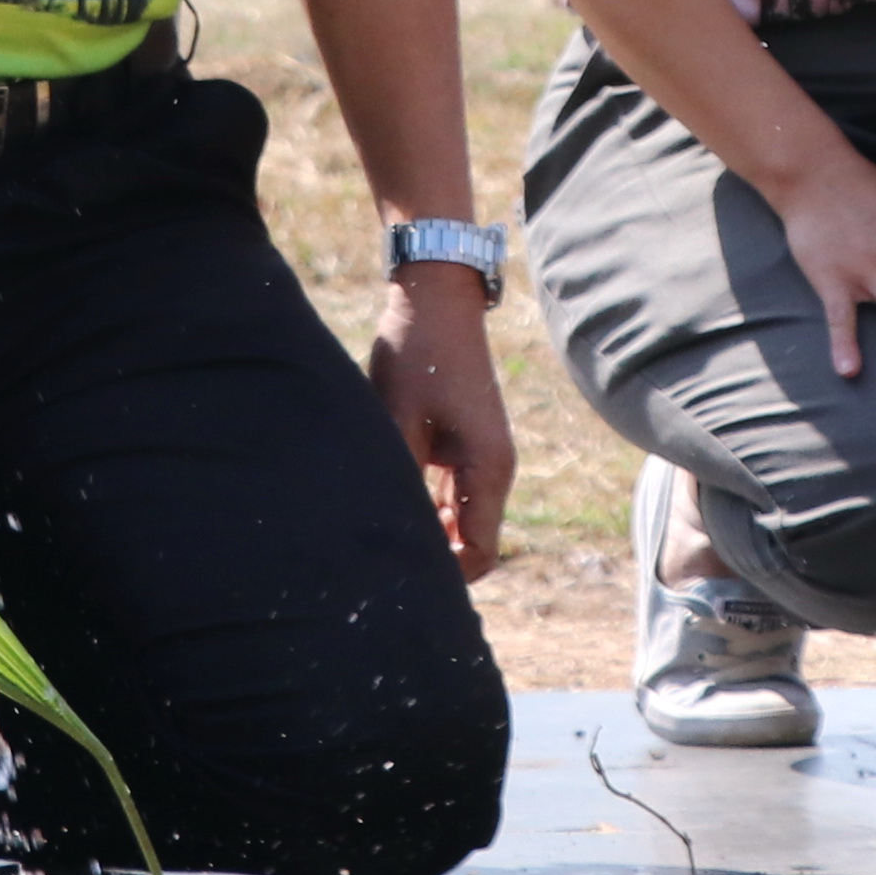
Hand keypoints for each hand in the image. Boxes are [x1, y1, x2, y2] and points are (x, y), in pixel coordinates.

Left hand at [369, 272, 514, 577]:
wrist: (437, 299)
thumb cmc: (417, 354)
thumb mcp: (396, 419)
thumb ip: (397, 478)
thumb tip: (384, 528)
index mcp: (487, 468)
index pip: (479, 552)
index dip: (446, 575)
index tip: (400, 572)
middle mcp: (494, 469)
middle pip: (473, 542)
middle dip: (437, 559)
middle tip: (382, 558)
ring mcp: (483, 456)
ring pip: (463, 520)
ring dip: (431, 533)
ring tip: (381, 531)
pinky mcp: (467, 444)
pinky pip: (455, 495)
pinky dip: (430, 508)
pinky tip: (392, 499)